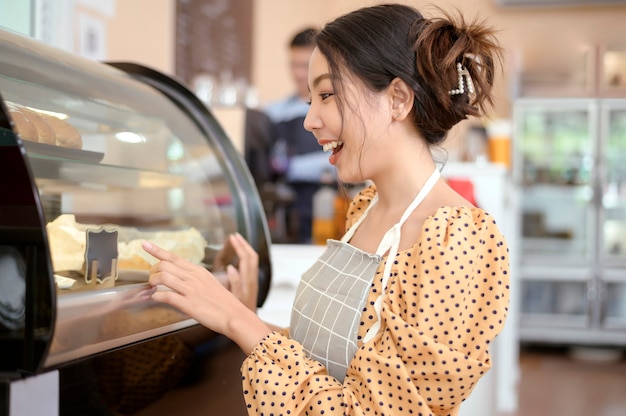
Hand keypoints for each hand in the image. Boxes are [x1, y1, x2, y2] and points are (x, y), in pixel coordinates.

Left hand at [142, 235, 268, 352]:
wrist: (234, 315)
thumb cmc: (223, 302)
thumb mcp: (209, 283)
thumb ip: (194, 278)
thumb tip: (180, 277)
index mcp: (198, 271)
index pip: (173, 257)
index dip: (157, 250)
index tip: (144, 244)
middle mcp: (193, 277)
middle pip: (164, 265)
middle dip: (152, 271)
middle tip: (152, 278)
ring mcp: (190, 290)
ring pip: (163, 277)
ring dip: (153, 282)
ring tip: (152, 287)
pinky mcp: (188, 304)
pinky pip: (165, 295)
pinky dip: (156, 296)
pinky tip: (156, 298)